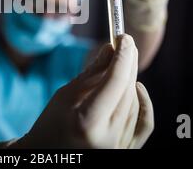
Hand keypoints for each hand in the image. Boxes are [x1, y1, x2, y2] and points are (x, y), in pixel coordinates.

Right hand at [13, 34, 153, 148]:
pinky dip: (144, 104)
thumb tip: (111, 49)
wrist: (47, 155)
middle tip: (126, 43)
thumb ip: (91, 74)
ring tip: (123, 62)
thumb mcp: (64, 95)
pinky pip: (144, 125)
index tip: (124, 37)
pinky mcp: (124, 150)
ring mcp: (118, 147)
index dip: (122, 56)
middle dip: (128, 63)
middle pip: (127, 91)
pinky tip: (138, 87)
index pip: (114, 82)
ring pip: (135, 104)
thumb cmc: (49, 126)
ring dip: (131, 79)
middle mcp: (108, 138)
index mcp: (87, 123)